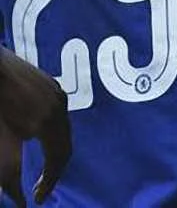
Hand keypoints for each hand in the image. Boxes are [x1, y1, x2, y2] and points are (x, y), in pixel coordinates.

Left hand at [0, 50, 70, 204]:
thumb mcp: (0, 141)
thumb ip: (9, 168)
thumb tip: (19, 198)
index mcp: (48, 122)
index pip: (59, 158)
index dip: (50, 182)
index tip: (37, 199)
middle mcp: (59, 107)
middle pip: (66, 144)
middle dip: (54, 169)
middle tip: (40, 187)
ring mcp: (57, 92)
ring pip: (64, 128)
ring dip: (54, 150)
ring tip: (41, 165)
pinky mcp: (50, 84)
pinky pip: (59, 114)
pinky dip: (53, 132)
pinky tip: (37, 135)